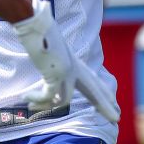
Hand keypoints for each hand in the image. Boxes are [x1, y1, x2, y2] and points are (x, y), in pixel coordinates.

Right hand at [12, 0, 119, 122]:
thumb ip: (55, 62)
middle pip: (94, 91)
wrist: (35, 24)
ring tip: (30, 104)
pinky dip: (36, 98)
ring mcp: (66, 72)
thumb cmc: (39, 33)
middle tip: (117, 119)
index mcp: (74, 62)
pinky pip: (48, 97)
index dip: (104, 92)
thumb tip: (52, 74)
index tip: (114, 103)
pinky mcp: (56, 75)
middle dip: (105, 105)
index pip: (93, 80)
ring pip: (63, 100)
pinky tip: (26, 97)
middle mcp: (74, 68)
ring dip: (43, 103)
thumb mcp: (51, 50)